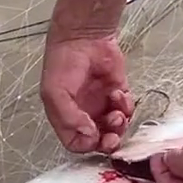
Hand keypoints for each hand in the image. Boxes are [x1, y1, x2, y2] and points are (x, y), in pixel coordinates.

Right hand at [40, 35, 133, 153]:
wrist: (83, 37)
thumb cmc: (63, 62)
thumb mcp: (55, 92)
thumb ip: (69, 117)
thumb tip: (88, 135)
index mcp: (65, 117)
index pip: (76, 143)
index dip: (86, 145)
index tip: (94, 137)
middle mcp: (84, 114)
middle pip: (99, 140)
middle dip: (108, 141)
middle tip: (112, 137)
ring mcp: (102, 105)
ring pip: (115, 128)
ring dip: (118, 124)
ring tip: (116, 112)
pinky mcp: (118, 94)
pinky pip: (127, 110)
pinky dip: (126, 107)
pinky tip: (117, 94)